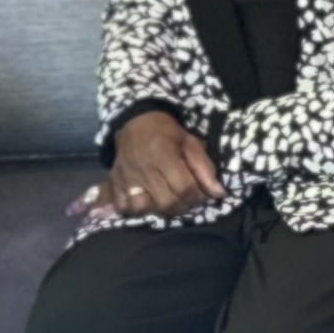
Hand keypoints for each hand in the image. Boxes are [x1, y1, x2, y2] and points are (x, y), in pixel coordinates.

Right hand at [90, 110, 222, 220]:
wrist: (136, 122)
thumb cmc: (168, 133)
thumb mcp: (191, 142)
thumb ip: (204, 167)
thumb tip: (219, 193)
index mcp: (164, 156)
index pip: (185, 187)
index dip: (198, 196)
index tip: (203, 194)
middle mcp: (143, 168)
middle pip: (166, 202)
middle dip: (182, 206)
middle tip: (187, 200)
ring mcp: (126, 177)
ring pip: (142, 208)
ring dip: (158, 209)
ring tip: (167, 202)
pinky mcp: (114, 182)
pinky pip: (122, 206)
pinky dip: (134, 210)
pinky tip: (146, 202)